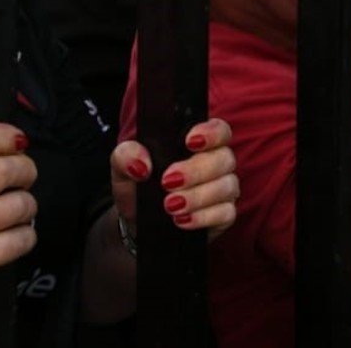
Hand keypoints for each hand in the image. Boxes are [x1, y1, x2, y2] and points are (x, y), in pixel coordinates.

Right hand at [0, 122, 36, 333]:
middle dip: (25, 171)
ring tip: (15, 212)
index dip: (2, 135)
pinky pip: (21, 240)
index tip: (16, 140)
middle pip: (5, 171)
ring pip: (20, 205)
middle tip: (23, 178)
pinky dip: (25, 236)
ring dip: (25, 207)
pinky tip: (12, 237)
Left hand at [111, 118, 238, 240]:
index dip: (211, 133)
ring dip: (198, 197)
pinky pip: (226, 213)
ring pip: (227, 186)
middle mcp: (216, 163)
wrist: (137, 222)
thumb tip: (141, 164)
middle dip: (196, 170)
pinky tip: (181, 220)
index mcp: (198, 143)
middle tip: (168, 181)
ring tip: (169, 205)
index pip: (219, 129)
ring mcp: (223, 189)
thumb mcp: (123, 167)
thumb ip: (126, 155)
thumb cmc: (138, 187)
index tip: (190, 142)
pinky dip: (203, 217)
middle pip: (224, 158)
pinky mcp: (224, 215)